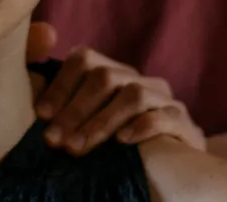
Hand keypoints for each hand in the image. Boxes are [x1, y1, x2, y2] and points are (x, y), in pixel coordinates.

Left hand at [35, 47, 205, 154]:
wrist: (170, 170)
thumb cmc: (112, 145)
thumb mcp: (81, 123)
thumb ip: (56, 99)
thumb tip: (41, 57)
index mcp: (111, 73)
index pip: (84, 60)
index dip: (61, 85)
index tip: (41, 115)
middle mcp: (137, 80)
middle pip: (105, 78)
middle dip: (75, 110)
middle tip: (54, 140)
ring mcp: (164, 99)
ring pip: (134, 94)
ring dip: (101, 122)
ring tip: (78, 147)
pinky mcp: (185, 123)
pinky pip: (167, 116)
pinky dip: (143, 126)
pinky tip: (123, 142)